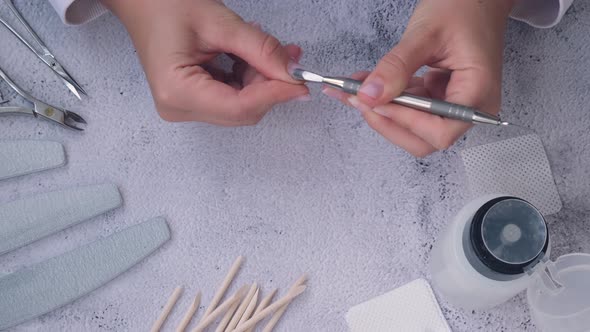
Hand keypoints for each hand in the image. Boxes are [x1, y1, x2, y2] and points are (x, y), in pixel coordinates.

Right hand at [101, 0, 308, 125]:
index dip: (274, 95)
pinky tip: (249, 56)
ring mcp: (184, 106)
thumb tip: (291, 72)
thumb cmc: (165, 7)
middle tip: (287, 56)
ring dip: (260, 79)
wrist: (143, 4)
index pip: (239, 107)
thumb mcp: (220, 24)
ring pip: (241, 105)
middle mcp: (178, 107)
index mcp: (177, 91)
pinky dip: (248, 78)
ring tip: (266, 48)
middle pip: (242, 110)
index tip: (300, 81)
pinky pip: (232, 98)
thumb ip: (260, 49)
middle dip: (269, 84)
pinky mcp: (192, 101)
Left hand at [325, 0, 514, 156]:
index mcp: (477, 93)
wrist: (477, 0)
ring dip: (381, 111)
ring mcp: (453, 105)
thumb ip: (396, 66)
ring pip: (412, 128)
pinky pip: (409, 109)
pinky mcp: (438, 98)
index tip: (378, 103)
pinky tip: (365, 84)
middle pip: (424, 140)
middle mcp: (469, 107)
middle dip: (388, 122)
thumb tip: (370, 95)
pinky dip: (386, 99)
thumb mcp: (426, 34)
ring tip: (353, 89)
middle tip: (360, 100)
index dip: (406, 123)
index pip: (441, 131)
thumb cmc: (465, 8)